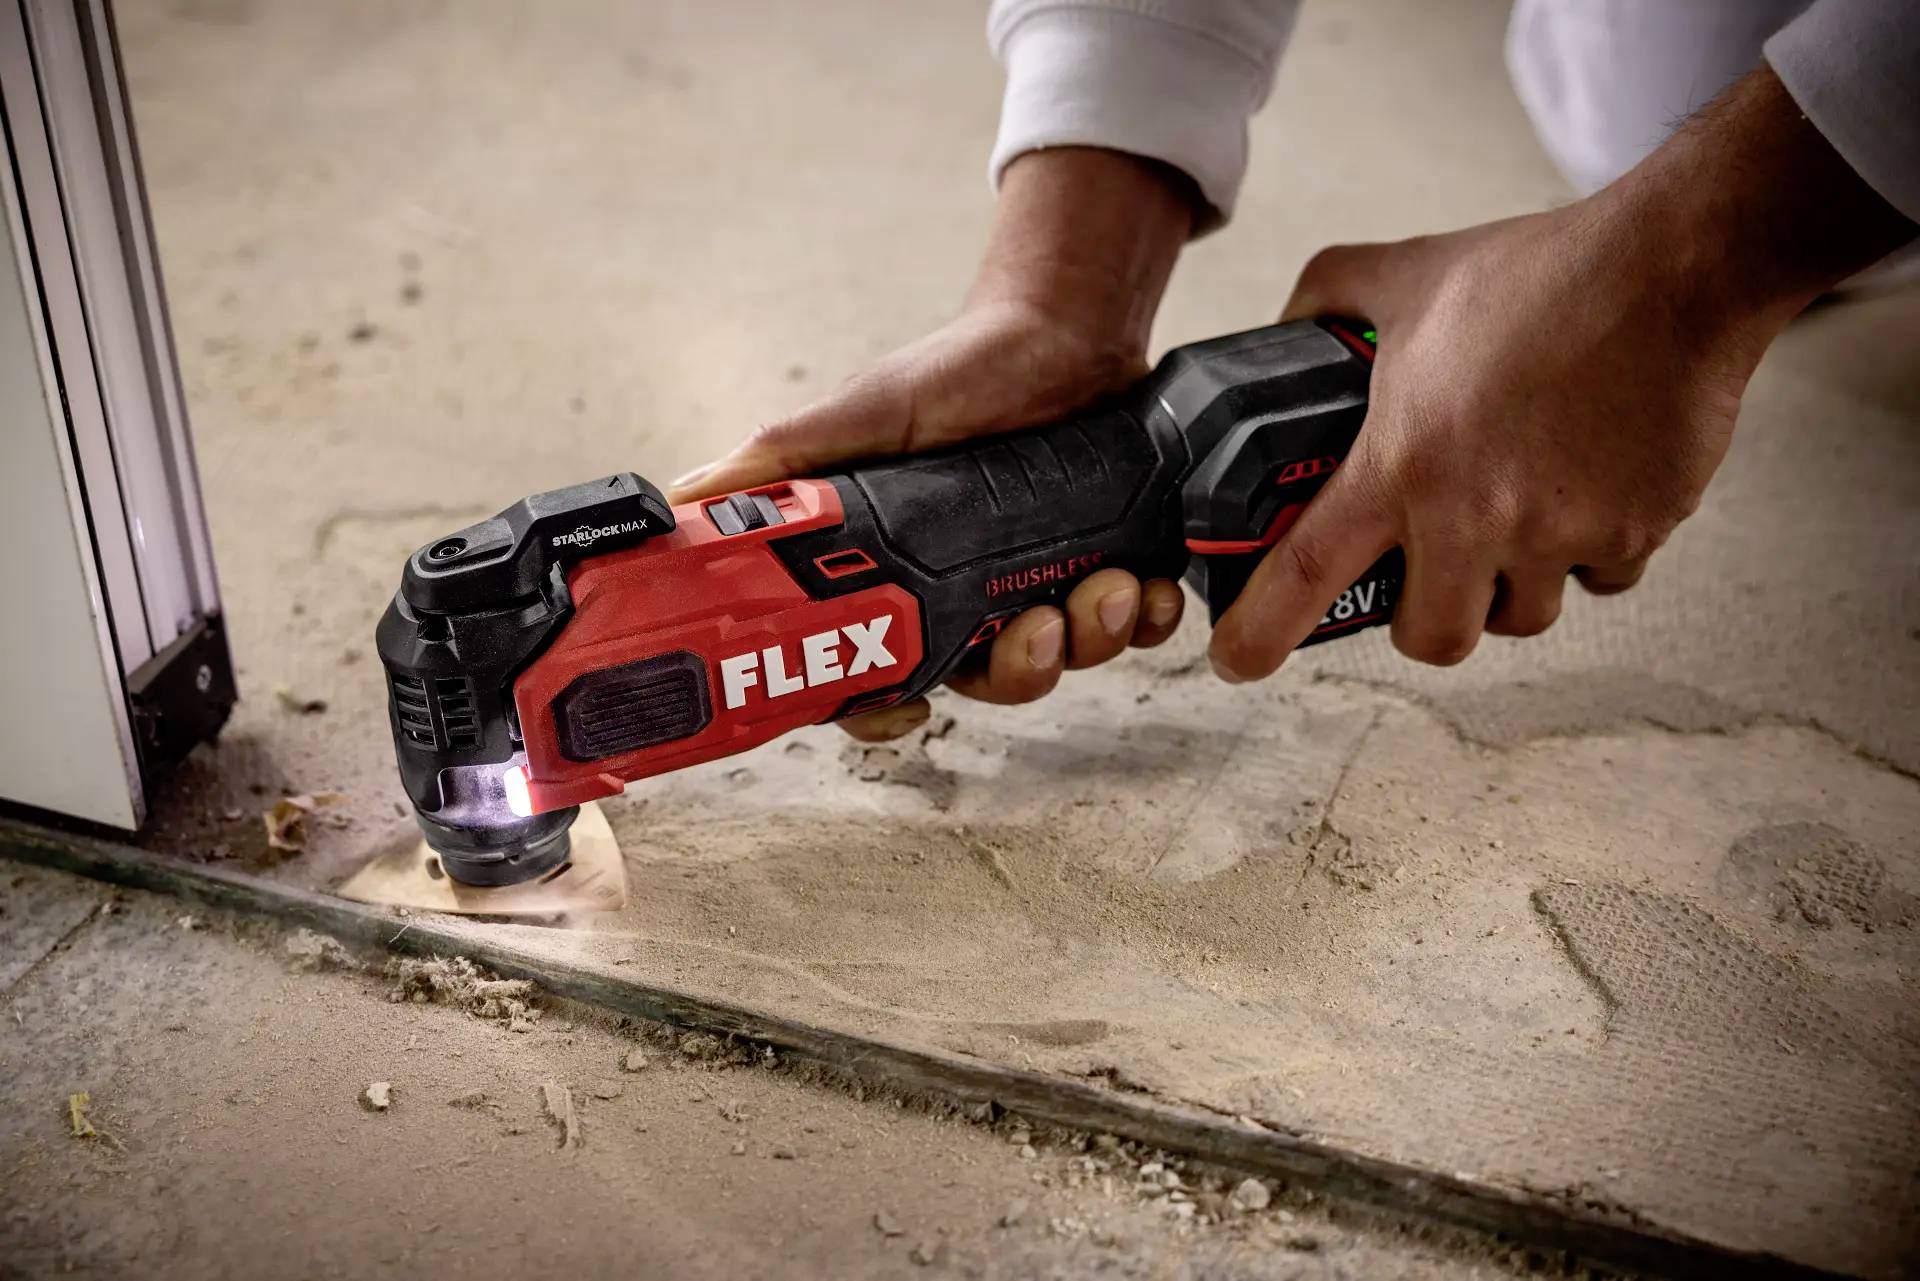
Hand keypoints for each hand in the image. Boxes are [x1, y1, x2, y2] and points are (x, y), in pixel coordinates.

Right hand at [671, 149, 1198, 739]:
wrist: (1061, 329)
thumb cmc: (953, 373)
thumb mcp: (858, 416)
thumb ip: (779, 465)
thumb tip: (677, 504)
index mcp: (899, 580)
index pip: (874, 675)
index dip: (883, 708)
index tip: (911, 705)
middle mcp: (967, 596)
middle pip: (984, 683)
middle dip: (1018, 669)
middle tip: (1035, 627)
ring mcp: (1040, 585)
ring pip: (1063, 660)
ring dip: (1089, 639)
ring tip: (1107, 584)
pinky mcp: (1110, 566)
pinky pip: (1132, 626)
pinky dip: (1145, 617)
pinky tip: (1149, 585)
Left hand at [1208, 65, 1914, 680]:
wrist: (1674, 269)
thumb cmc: (1541, 272)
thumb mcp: (1409, 271)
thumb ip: (1332, 296)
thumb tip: (1288, 323)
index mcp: (1401, 463)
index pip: (1306, 572)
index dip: (1260, 631)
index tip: (1234, 662)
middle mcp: (1474, 516)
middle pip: (1434, 638)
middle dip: (1426, 624)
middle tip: (1427, 584)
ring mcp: (1558, 534)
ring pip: (1523, 616)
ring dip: (1509, 589)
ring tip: (1513, 525)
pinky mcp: (1634, 534)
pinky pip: (1602, 579)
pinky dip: (1591, 552)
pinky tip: (1587, 491)